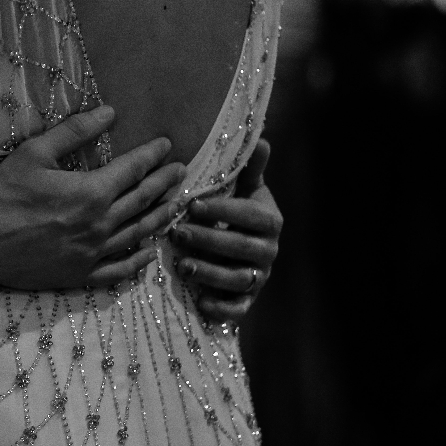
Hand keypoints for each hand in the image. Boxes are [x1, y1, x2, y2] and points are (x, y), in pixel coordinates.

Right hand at [0, 105, 186, 289]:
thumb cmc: (1, 195)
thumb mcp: (33, 152)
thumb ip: (75, 132)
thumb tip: (110, 113)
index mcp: (92, 192)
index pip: (134, 169)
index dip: (153, 155)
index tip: (166, 145)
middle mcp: (101, 224)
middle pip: (143, 200)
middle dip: (165, 183)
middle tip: (181, 172)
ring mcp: (93, 253)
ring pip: (139, 233)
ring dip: (161, 217)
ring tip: (176, 205)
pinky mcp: (81, 274)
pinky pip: (120, 269)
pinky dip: (139, 260)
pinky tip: (149, 252)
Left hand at [173, 139, 281, 322]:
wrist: (243, 251)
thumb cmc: (236, 212)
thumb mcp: (244, 189)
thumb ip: (248, 168)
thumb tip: (259, 136)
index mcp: (269, 220)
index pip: (250, 216)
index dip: (223, 211)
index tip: (193, 205)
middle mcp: (268, 250)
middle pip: (241, 248)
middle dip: (209, 241)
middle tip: (177, 233)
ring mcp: (258, 277)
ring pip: (237, 279)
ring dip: (210, 273)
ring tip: (181, 265)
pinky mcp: (247, 301)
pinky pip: (238, 309)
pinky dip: (221, 308)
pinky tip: (201, 302)